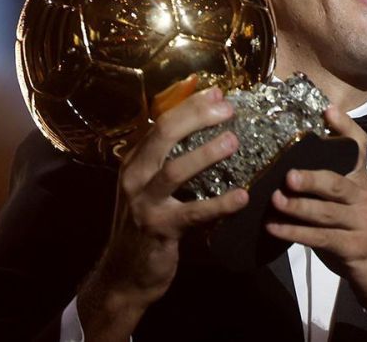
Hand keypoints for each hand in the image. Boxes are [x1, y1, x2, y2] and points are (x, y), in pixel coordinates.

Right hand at [78, 87, 248, 340]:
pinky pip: (192, 213)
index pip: (160, 123)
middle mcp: (134, 177)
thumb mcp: (148, 188)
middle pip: (164, 136)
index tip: (218, 92)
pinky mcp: (159, 228)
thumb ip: (167, 162)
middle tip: (228, 108)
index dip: (189, 105)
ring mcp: (144, 203)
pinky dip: (219, 204)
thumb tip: (205, 132)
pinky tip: (242, 197)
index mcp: (134, 162)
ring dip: (205, 154)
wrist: (124, 275)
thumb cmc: (144, 226)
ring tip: (233, 141)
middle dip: (196, 117)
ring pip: (174, 170)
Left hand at [265, 105, 366, 313]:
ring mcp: (361, 223)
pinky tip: (275, 228)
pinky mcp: (353, 248)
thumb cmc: (355, 229)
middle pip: (338, 183)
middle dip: (312, 178)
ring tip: (275, 201)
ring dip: (298, 207)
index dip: (344, 128)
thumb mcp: (346, 203)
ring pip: (327, 212)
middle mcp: (363, 198)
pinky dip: (295, 233)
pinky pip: (321, 239)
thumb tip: (286, 166)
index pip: (358, 148)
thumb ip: (326, 185)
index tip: (327, 110)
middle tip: (289, 175)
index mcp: (360, 181)